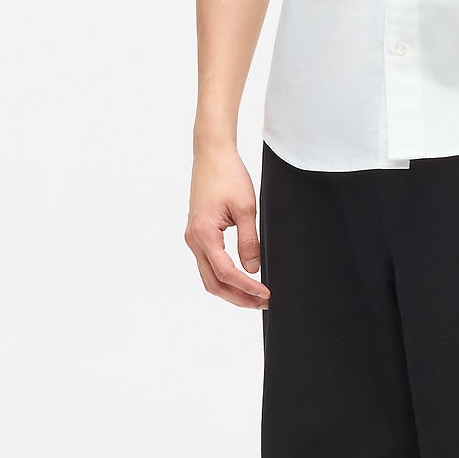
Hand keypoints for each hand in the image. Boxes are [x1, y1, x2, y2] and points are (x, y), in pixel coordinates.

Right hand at [185, 140, 271, 307]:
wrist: (212, 154)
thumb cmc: (228, 175)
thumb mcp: (246, 208)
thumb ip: (250, 241)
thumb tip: (254, 269)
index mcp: (204, 234)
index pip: (226, 273)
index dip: (247, 288)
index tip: (266, 294)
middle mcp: (193, 239)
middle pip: (213, 283)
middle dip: (238, 297)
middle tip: (263, 303)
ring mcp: (193, 237)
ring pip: (209, 277)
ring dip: (231, 290)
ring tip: (255, 296)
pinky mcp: (197, 233)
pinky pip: (208, 264)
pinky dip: (224, 277)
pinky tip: (242, 279)